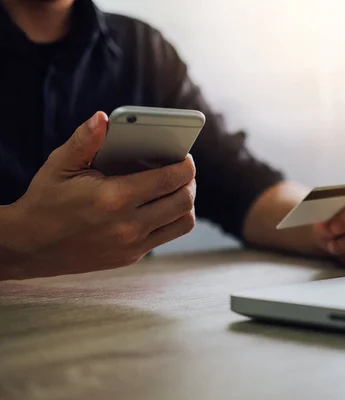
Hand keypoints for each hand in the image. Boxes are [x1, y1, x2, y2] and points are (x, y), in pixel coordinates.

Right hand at [1, 111, 196, 279]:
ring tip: (176, 189)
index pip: (169, 179)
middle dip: (190, 182)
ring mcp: (132, 245)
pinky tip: (161, 206)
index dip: (186, 165)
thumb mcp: (60, 166)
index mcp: (114, 198)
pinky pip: (168, 236)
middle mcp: (128, 225)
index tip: (185, 156)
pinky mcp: (132, 257)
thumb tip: (103, 118)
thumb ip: (84, 140)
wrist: (30, 247)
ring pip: (183, 223)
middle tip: (183, 170)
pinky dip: (173, 219)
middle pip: (184, 201)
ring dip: (186, 203)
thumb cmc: (46, 201)